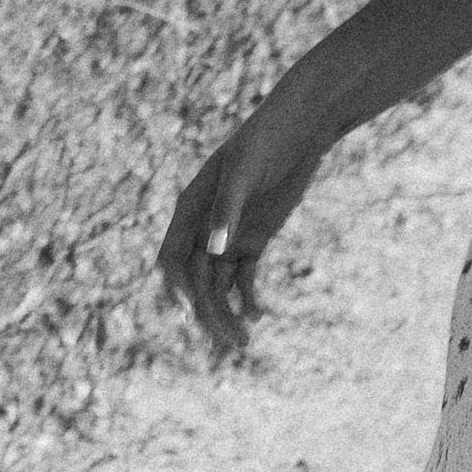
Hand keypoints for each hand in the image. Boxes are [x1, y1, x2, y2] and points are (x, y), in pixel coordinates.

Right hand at [161, 107, 325, 362]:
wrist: (301, 129)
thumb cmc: (265, 140)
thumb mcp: (244, 171)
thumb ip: (227, 209)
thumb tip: (213, 250)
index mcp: (189, 208)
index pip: (171, 258)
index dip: (176, 288)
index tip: (190, 313)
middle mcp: (203, 227)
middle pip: (196, 281)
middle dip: (208, 313)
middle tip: (228, 341)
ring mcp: (228, 236)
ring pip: (218, 285)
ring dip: (227, 314)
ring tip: (243, 343)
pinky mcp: (254, 241)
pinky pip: (243, 278)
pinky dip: (247, 298)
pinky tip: (257, 315)